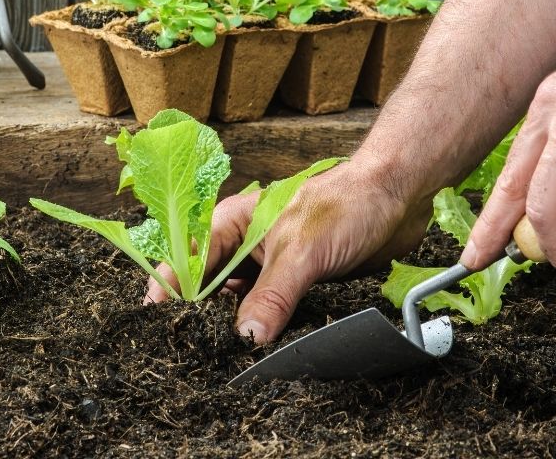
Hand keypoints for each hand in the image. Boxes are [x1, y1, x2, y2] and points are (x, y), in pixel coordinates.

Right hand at [144, 161, 431, 342]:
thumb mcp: (301, 252)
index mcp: (233, 223)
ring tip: (220, 360)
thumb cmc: (347, 203)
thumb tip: (246, 338)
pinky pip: (271, 312)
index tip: (156, 326)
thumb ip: (272, 296)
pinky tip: (262, 351)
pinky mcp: (297, 283)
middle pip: (209, 286)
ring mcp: (271, 265)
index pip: (188, 261)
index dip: (170, 292)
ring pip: (239, 302)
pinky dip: (265, 330)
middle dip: (200, 317)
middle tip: (190, 353)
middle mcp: (246, 244)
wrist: (399, 196)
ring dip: (234, 326)